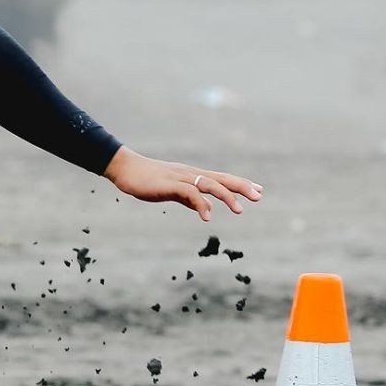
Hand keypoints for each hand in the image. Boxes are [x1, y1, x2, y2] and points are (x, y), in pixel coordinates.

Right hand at [103, 146, 262, 221]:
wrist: (125, 169)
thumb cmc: (147, 179)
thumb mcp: (171, 191)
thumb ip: (188, 199)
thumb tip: (204, 208)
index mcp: (192, 176)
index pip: (222, 178)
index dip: (240, 184)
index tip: (258, 191)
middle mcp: (191, 174)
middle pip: (222, 178)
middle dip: (242, 186)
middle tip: (259, 196)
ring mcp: (181, 177)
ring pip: (210, 184)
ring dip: (227, 196)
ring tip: (239, 210)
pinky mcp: (170, 184)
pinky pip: (190, 193)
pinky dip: (201, 204)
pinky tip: (207, 217)